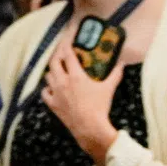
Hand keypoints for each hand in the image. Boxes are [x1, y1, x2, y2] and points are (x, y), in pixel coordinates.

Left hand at [42, 38, 123, 165]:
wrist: (89, 128)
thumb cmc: (99, 107)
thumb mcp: (109, 88)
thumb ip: (115, 74)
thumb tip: (122, 63)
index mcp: (76, 75)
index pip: (68, 54)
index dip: (66, 43)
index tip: (67, 38)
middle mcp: (63, 81)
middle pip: (54, 62)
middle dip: (57, 54)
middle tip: (62, 52)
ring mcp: (56, 93)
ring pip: (48, 75)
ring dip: (53, 70)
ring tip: (59, 69)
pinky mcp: (53, 104)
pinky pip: (45, 92)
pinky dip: (48, 88)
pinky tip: (52, 87)